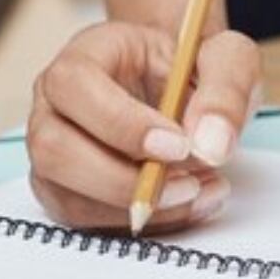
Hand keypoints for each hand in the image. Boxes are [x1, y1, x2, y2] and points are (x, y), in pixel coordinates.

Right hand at [26, 21, 261, 230]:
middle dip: (123, 180)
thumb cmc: (193, 67)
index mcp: (86, 54)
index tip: (179, 146)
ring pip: (68, 197)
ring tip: (199, 191)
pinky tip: (188, 203)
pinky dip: (143, 223)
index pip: (74, 85)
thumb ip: (225, 91)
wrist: (184, 88)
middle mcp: (55, 103)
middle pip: (53, 150)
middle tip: (189, 182)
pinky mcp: (68, 191)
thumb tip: (210, 146)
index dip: (121, 123)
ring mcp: (55, 151)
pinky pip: (89, 223)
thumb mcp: (226, 58)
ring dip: (138, 208)